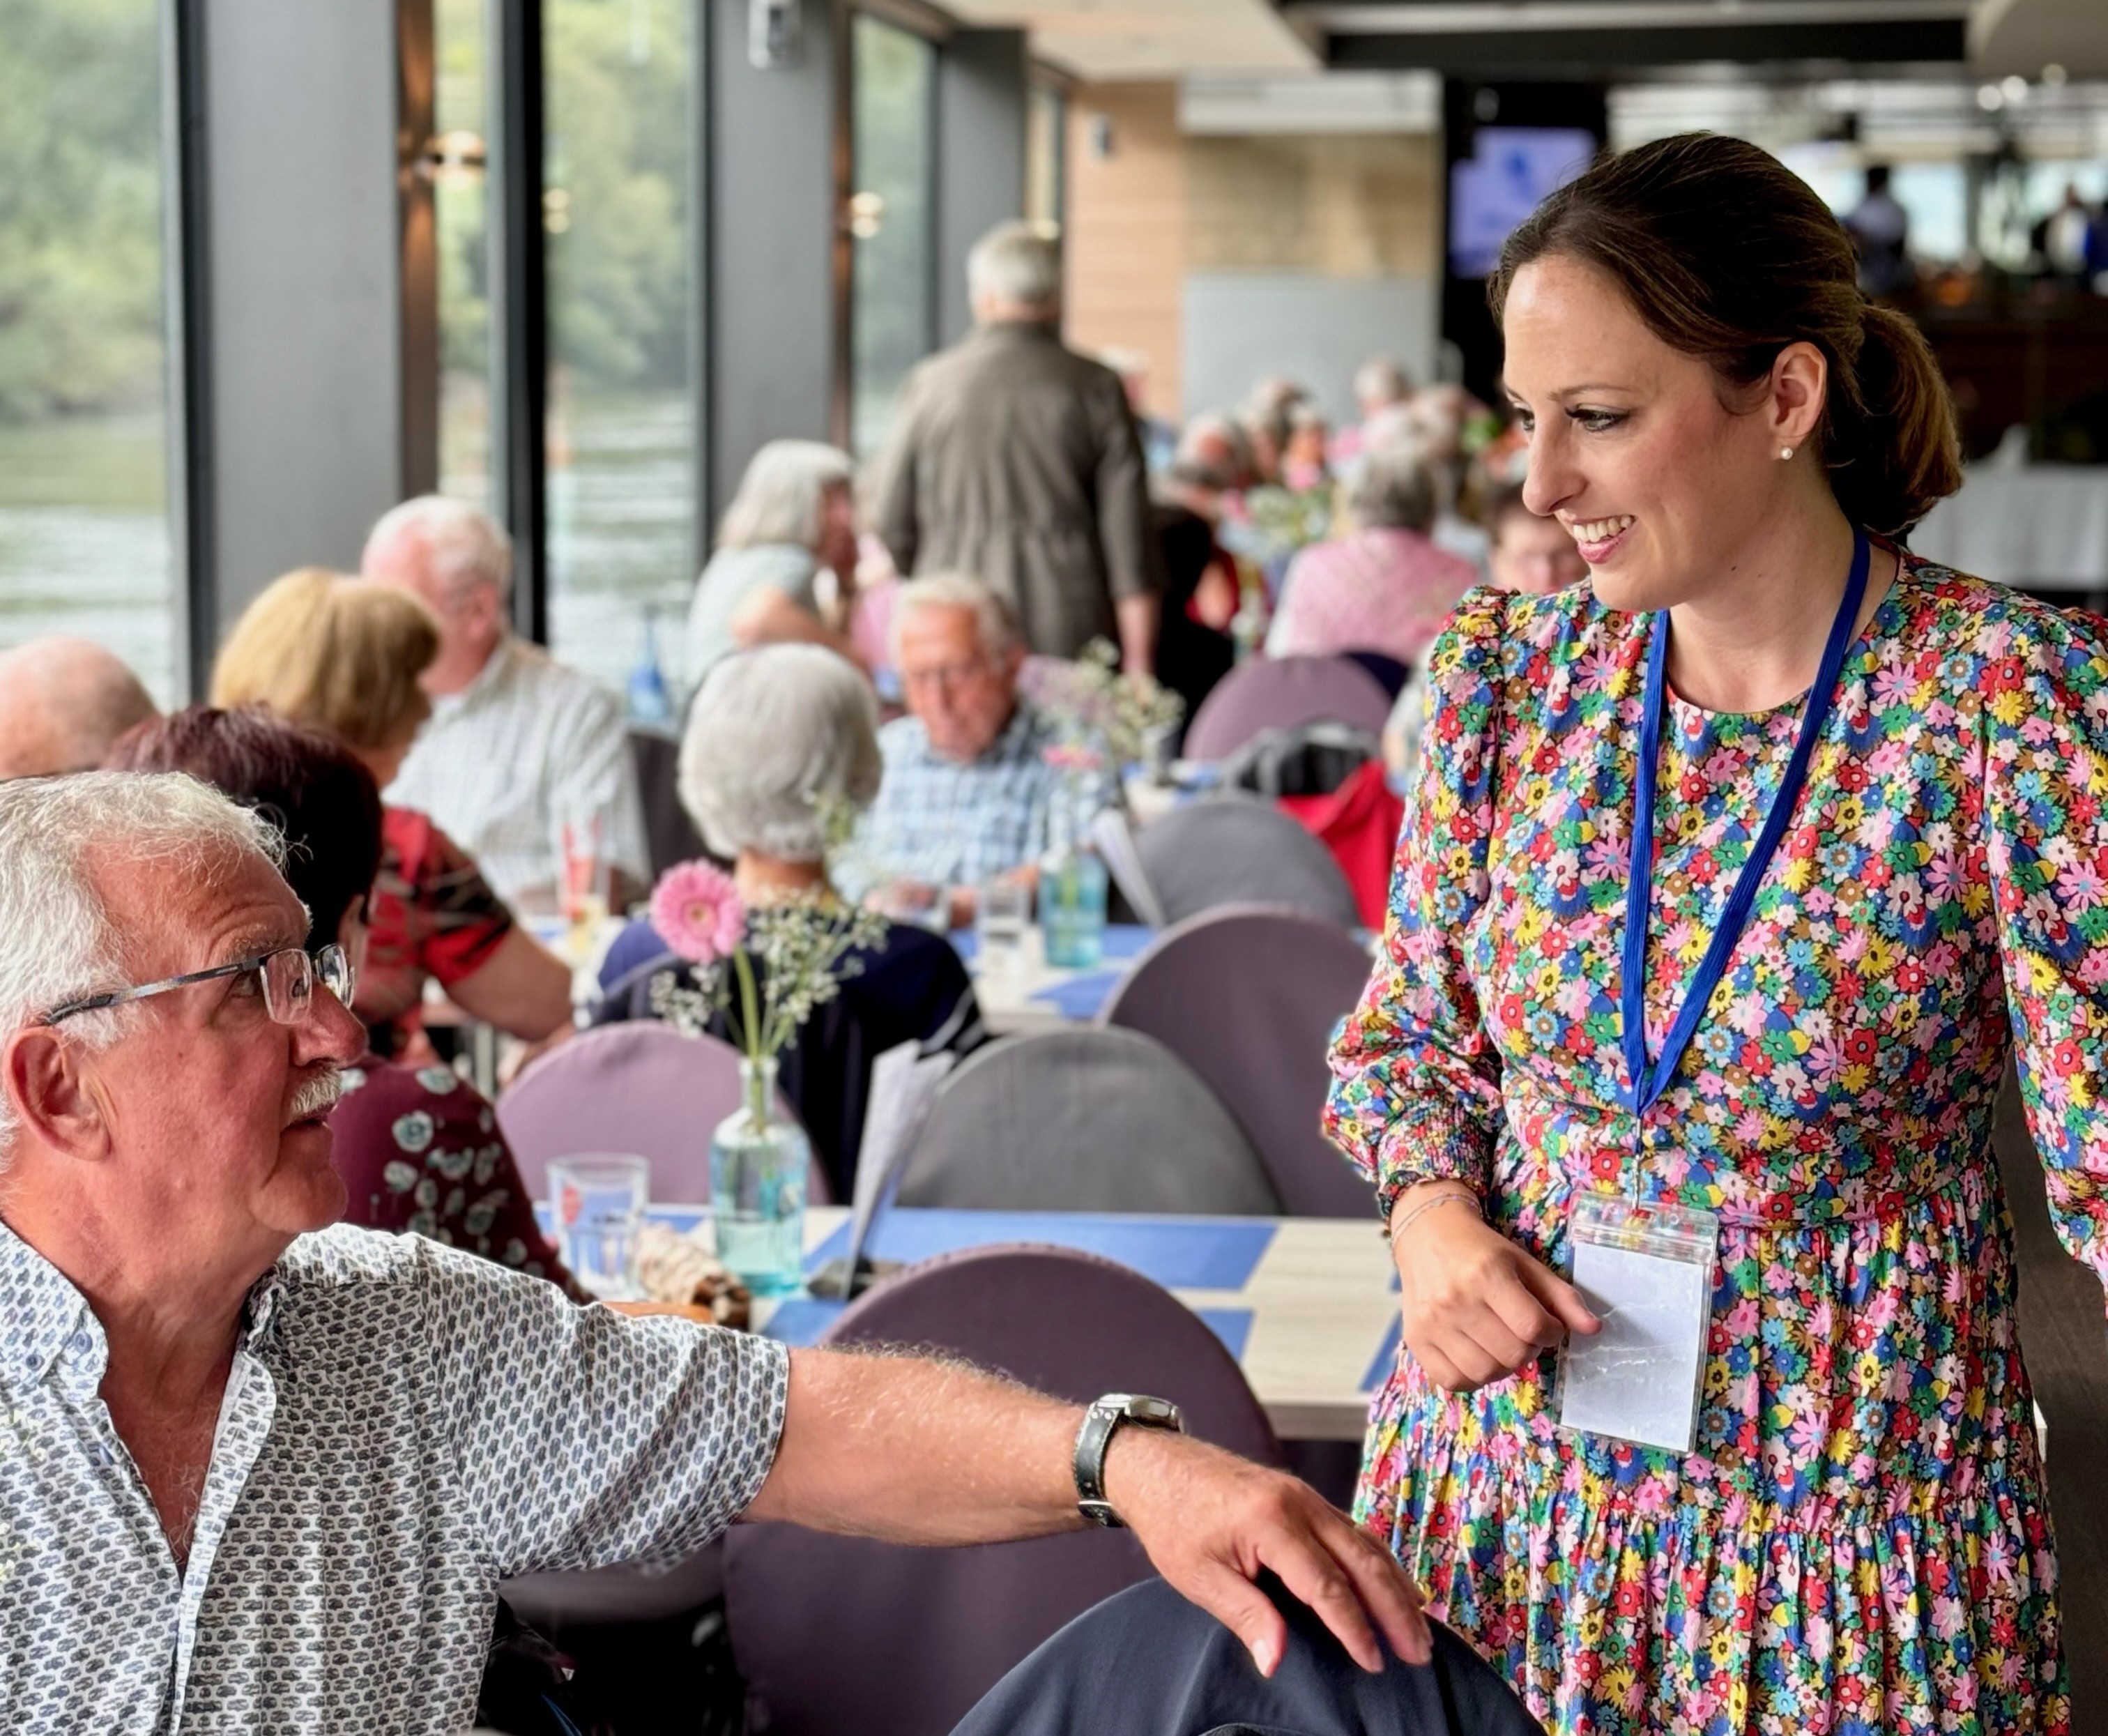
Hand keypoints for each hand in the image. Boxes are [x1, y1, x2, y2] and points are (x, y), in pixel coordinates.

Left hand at [1103, 1427, 1430, 1676]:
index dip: (1354, 1628)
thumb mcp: (1199, 1575)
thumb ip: (1245, 1616)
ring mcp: (1306, 1496)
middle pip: (1362, 1561)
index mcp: (1272, 1523)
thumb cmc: (1174, 1520)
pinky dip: (1379, 1560)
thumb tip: (1277, 1660)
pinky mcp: (1304, 1497)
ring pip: (1365, 1542)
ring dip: (1396, 1585)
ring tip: (1419, 1625)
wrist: (1158, 1466)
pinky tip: (1394, 1582)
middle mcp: (1299, 1503)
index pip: (1327, 1586)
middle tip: (1419, 1651)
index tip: (1374, 1663)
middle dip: (1394, 1609)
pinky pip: (1353, 1530)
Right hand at [1390, 1186, 1599, 1391]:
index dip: (1550, 1333)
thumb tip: (1594, 1329)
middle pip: (1511, 1354)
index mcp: (1487, 1274)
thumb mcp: (1525, 1262)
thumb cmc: (1481, 1249)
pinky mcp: (1415, 1338)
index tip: (1547, 1325)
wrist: (1426, 1233)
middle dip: (1529, 1349)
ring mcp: (1432, 1322)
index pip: (1532, 1326)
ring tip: (1501, 1344)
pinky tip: (1477, 1355)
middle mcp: (1455, 1300)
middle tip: (1523, 1333)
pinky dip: (1472, 1377)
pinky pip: (1453, 1381)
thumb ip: (1561, 1296)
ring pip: (1484, 1372)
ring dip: (1503, 1365)